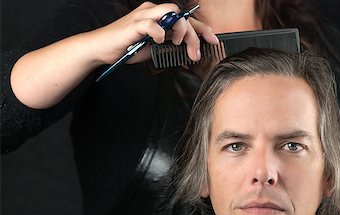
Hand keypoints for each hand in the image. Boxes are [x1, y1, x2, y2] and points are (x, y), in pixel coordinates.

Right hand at [92, 2, 218, 64]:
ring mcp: (143, 16)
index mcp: (159, 17)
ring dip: (180, 30)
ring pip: (171, 13)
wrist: (102, 49)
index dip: (202, 29)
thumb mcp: (155, 47)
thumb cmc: (127, 47)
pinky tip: (159, 41)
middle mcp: (153, 12)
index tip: (213, 40)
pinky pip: (151, 24)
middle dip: (194, 35)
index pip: (186, 19)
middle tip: (195, 53)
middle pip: (182, 16)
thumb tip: (189, 49)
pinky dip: (159, 33)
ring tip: (177, 44)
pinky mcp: (133, 24)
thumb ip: (170, 44)